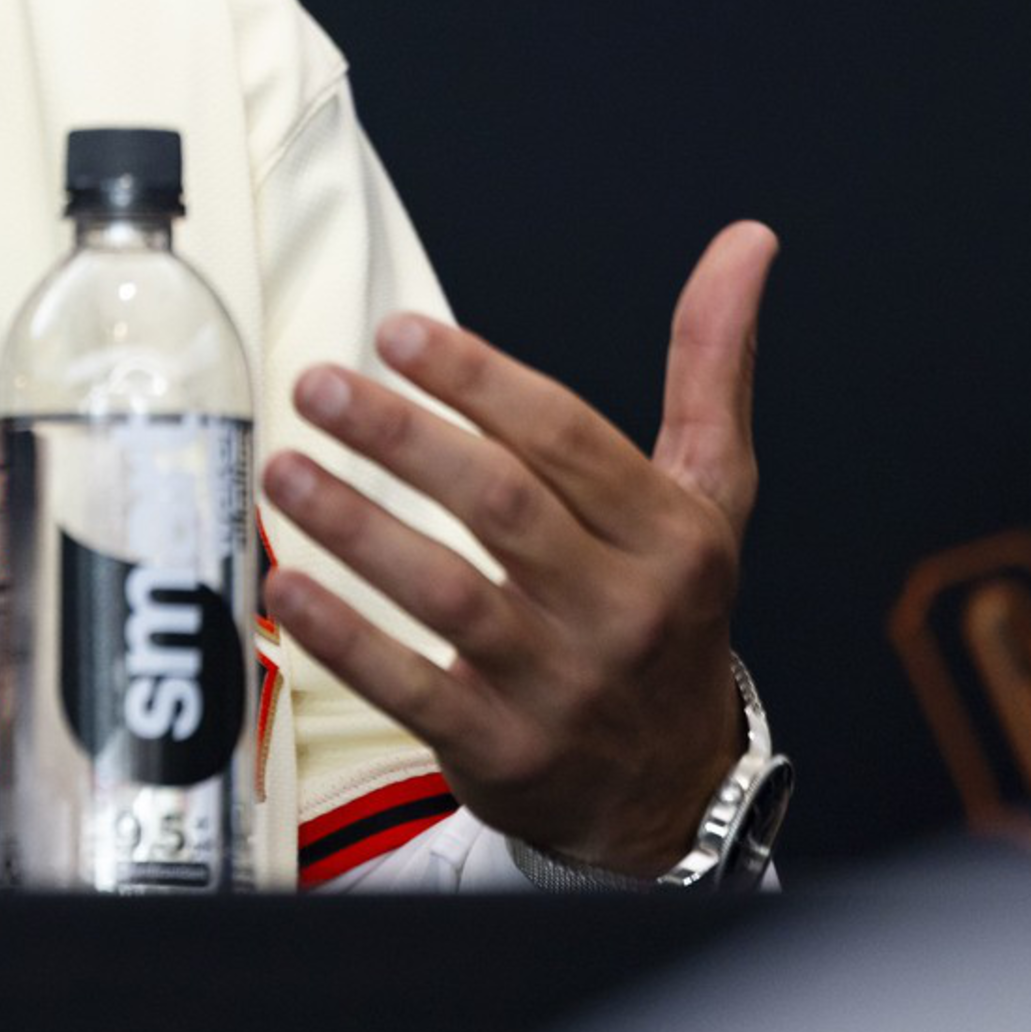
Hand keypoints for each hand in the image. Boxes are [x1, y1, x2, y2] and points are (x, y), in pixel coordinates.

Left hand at [259, 221, 774, 875]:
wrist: (674, 790)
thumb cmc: (671, 612)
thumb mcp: (710, 493)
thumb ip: (710, 365)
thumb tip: (746, 240)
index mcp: (671, 535)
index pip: (567, 441)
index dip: (480, 383)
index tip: (397, 334)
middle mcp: (621, 608)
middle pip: (503, 507)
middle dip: (403, 438)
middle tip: (317, 384)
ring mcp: (561, 686)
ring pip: (449, 594)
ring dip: (357, 527)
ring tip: (284, 469)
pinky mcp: (503, 751)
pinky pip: (413, 689)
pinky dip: (347, 640)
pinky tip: (289, 589)